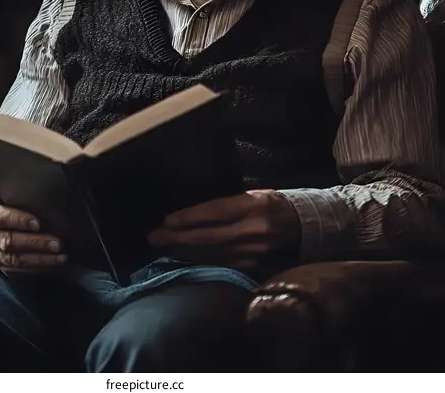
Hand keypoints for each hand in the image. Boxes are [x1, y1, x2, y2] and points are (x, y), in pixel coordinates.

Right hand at [0, 199, 66, 274]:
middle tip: (57, 243)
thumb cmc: (5, 208)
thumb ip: (22, 202)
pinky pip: (18, 270)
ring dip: (40, 259)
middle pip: (9, 241)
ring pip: (14, 259)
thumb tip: (49, 204)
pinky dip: (37, 268)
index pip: (1, 217)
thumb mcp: (8, 200)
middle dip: (35, 243)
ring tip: (60, 257)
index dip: (19, 220)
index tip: (38, 224)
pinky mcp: (1, 265)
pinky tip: (52, 264)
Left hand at [148, 190, 300, 270]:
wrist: (307, 227)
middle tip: (154, 237)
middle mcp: (254, 230)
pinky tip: (185, 259)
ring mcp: (255, 252)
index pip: (215, 212)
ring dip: (185, 252)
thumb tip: (193, 213)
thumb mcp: (254, 194)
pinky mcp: (256, 267)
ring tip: (163, 248)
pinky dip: (201, 262)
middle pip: (209, 237)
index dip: (189, 218)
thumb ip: (227, 204)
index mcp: (253, 206)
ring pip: (213, 254)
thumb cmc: (274, 204)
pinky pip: (223, 265)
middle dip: (178, 238)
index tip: (167, 220)